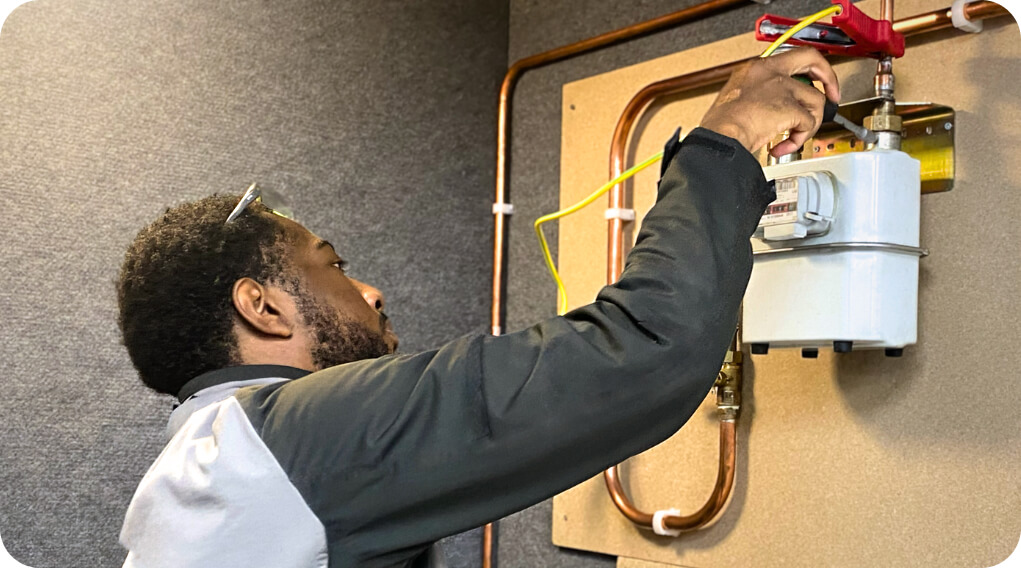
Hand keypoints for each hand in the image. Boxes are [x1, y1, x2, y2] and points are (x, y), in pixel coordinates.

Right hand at [700, 47, 839, 157]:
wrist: (719, 137)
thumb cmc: (720, 127)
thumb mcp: (735, 100)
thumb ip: (755, 97)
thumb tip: (771, 110)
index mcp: (754, 68)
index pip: (789, 58)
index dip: (805, 70)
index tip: (810, 81)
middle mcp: (770, 72)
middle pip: (812, 59)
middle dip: (828, 78)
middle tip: (833, 95)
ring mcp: (782, 88)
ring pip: (815, 101)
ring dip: (808, 124)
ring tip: (791, 139)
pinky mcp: (790, 107)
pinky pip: (808, 124)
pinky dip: (798, 140)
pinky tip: (781, 147)